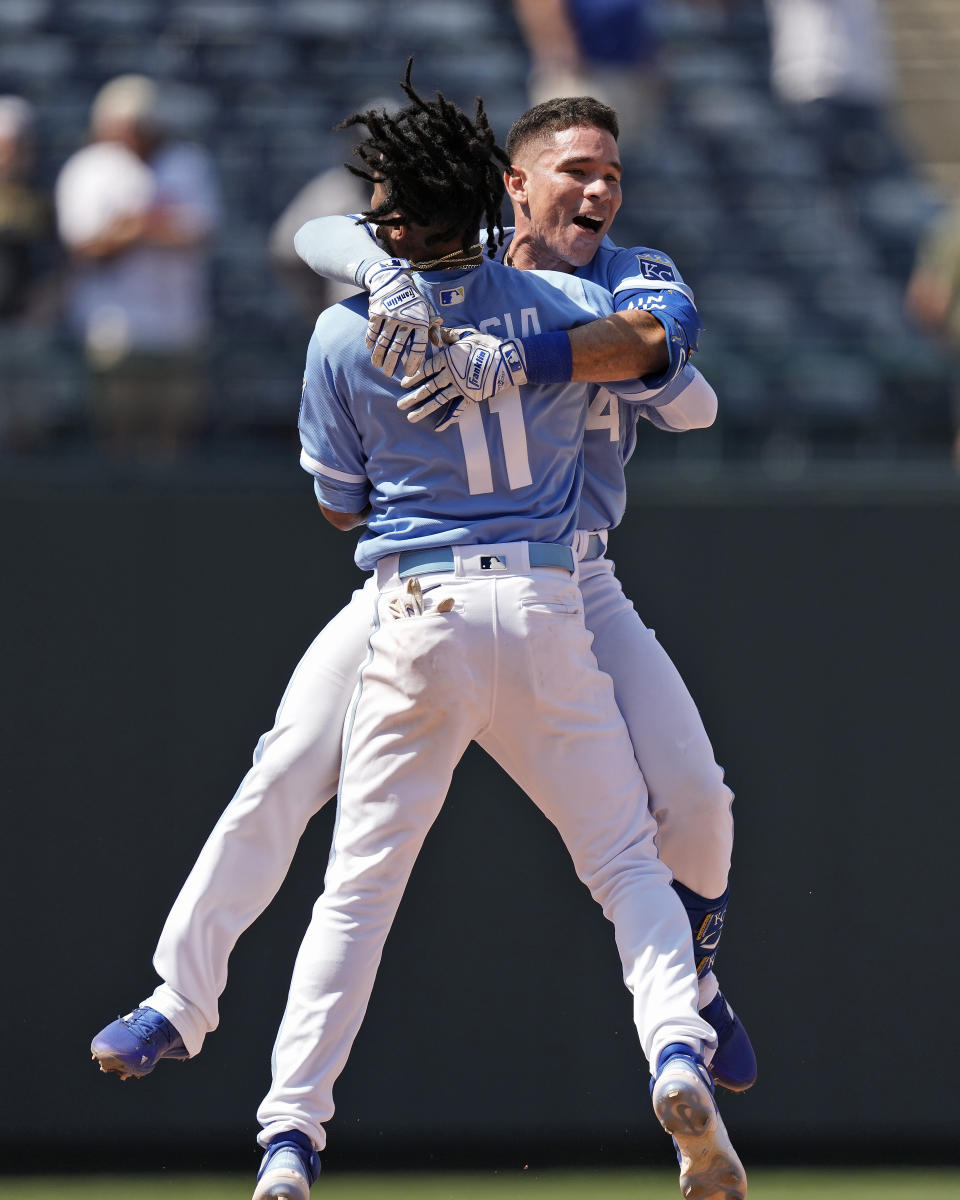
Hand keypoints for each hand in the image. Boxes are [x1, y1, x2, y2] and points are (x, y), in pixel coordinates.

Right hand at [363, 259, 441, 376]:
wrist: (393, 279)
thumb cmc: (413, 300)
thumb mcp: (427, 311)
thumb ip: (433, 329)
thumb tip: (439, 346)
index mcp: (421, 322)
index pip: (419, 347)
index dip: (414, 362)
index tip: (408, 373)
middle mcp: (405, 320)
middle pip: (397, 348)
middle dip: (391, 364)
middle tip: (388, 374)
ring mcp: (390, 316)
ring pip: (383, 342)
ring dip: (379, 356)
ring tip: (378, 365)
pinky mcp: (376, 312)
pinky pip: (372, 332)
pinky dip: (370, 342)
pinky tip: (370, 349)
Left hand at [398, 327, 527, 430]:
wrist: (508, 360)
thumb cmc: (488, 344)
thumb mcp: (467, 334)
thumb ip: (450, 334)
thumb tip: (437, 329)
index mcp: (448, 359)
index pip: (426, 369)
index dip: (414, 376)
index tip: (403, 384)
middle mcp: (451, 375)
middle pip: (428, 387)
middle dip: (413, 396)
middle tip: (399, 404)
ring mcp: (461, 388)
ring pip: (438, 400)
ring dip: (424, 410)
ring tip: (410, 418)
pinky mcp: (471, 397)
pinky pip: (457, 410)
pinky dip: (448, 419)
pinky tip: (437, 427)